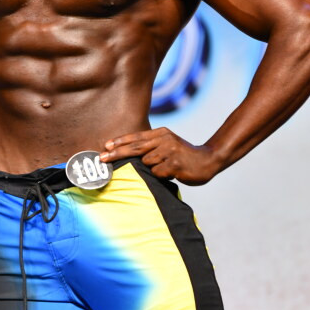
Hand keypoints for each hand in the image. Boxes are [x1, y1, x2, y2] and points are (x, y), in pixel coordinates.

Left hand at [99, 127, 220, 184]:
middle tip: (101, 158)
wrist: (208, 159)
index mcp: (161, 133)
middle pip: (135, 148)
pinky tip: (172, 173)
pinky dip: (161, 175)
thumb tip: (127, 152)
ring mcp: (170, 151)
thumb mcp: (168, 144)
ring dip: (151, 168)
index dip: (120, 142)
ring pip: (147, 163)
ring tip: (166, 167)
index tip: (106, 146)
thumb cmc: (183, 155)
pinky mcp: (175, 164)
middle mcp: (165, 140)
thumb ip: (151, 146)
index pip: (136, 137)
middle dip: (116, 153)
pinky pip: (157, 173)